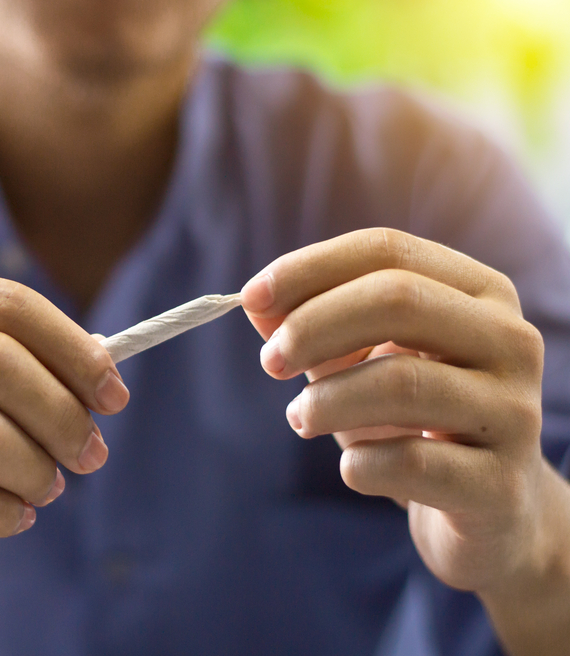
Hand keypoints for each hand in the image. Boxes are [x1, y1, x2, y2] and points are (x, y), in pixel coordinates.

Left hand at [239, 228, 555, 595]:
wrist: (486, 513)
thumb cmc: (413, 422)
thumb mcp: (360, 363)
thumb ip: (312, 326)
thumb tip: (256, 303)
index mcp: (479, 293)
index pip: (387, 250)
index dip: (309, 268)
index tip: (251, 298)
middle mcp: (510, 341)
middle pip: (398, 300)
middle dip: (313, 326)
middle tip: (270, 362)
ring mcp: (513, 413)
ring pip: (401, 382)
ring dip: (325, 401)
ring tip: (301, 418)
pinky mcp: (499, 485)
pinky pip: (409, 462)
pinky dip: (359, 464)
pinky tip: (353, 468)